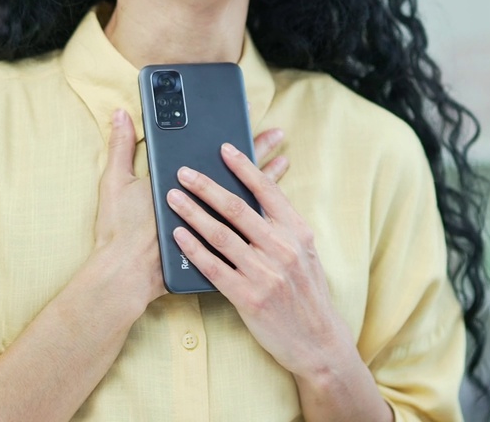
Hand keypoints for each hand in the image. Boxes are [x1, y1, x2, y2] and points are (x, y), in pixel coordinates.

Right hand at [93, 112, 290, 310]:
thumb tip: (119, 114)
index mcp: (187, 189)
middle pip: (244, 177)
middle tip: (278, 134)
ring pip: (252, 204)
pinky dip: (261, 217)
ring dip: (269, 182)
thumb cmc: (119, 231)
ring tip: (283, 163)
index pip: (223, 159)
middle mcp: (211, 212)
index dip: (243, 141)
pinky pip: (246, 235)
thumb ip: (121, 146)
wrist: (123, 278)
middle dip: (262, 152)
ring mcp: (219, 235)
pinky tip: (271, 210)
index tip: (255, 117)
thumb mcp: (116, 183)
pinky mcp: (219, 256)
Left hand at [167, 140, 356, 379]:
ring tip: (172, 198)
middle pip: (237, 208)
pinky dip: (193, 248)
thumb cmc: (307, 293)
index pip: (268, 190)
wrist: (317, 341)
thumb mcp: (306, 253)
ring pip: (220, 234)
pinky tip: (178, 235)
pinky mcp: (248, 298)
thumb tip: (258, 196)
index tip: (224, 149)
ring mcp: (265, 273)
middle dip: (206, 186)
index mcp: (298, 232)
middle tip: (183, 172)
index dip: (244, 167)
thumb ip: (283, 227)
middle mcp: (283, 248)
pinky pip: (214, 267)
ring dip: (192, 212)